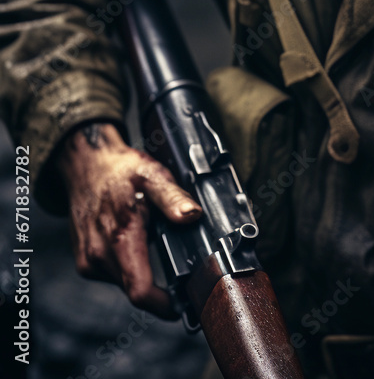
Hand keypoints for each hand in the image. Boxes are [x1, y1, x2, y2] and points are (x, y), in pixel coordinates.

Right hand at [56, 121, 201, 317]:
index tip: (180, 307)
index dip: (162, 305)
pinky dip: (126, 264)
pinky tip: (132, 241)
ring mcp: (88, 259)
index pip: (140, 289)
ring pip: (123, 281)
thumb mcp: (154, 176)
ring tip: (150, 241)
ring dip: (140, 270)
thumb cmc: (120, 170)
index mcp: (120, 237)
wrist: (87, 164)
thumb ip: (173, 199)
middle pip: (135, 287)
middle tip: (177, 266)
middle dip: (157, 285)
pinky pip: (111, 273)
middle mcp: (99, 254)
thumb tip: (191, 216)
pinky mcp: (84, 260)